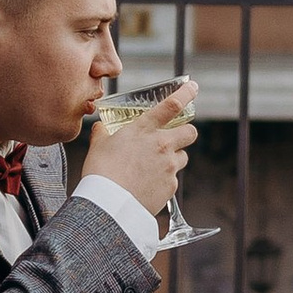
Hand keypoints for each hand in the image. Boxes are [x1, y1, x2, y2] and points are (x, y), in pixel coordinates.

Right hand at [85, 84, 196, 213]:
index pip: (172, 104)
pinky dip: (164, 180)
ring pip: (182, 157)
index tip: (193, 87)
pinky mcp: (171, 186)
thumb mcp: (98, 146)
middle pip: (190, 132)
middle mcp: (162, 145)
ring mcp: (169, 166)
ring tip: (153, 167)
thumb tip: (101, 127)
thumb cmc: (101, 173)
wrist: (108, 205)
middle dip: (185, 133)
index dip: (186, 93)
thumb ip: (103, 133)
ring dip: (173, 159)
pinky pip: (173, 179)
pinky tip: (147, 185)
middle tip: (173, 138)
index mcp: (145, 129)